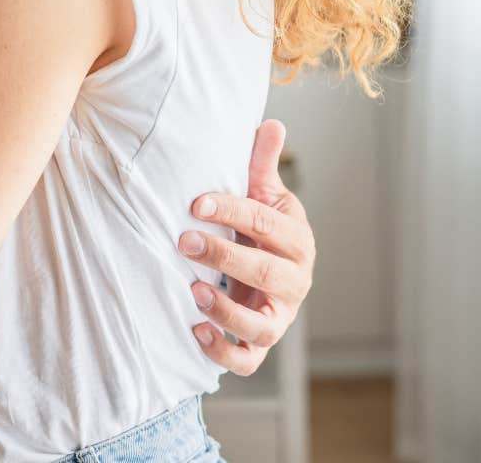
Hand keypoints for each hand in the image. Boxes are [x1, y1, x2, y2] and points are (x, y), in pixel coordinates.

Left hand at [180, 120, 314, 374]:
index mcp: (296, 239)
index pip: (267, 224)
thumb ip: (262, 164)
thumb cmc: (260, 230)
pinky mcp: (262, 343)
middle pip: (265, 273)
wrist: (268, 275)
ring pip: (263, 324)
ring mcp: (280, 315)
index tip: (195, 203)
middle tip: (183, 242)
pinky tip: (195, 331)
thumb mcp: (264, 195)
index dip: (232, 212)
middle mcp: (295, 280)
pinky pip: (248, 359)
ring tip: (193, 292)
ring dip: (227, 310)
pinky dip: (223, 350)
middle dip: (224, 257)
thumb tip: (271, 121)